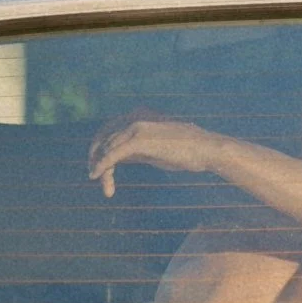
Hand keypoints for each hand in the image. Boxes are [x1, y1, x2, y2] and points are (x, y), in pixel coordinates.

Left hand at [88, 115, 220, 197]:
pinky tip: (97, 177)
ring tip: (104, 186)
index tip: (100, 167)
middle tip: (95, 176)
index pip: (109, 130)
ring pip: (107, 149)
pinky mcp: (139, 140)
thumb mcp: (156, 148)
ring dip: (101, 168)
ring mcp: (136, 127)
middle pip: (103, 138)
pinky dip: (102, 166)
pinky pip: (112, 155)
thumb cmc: (187, 152)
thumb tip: (120, 158)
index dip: (100, 148)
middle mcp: (134, 117)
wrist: (206, 149)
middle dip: (96, 157)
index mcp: (138, 116)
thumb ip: (137, 149)